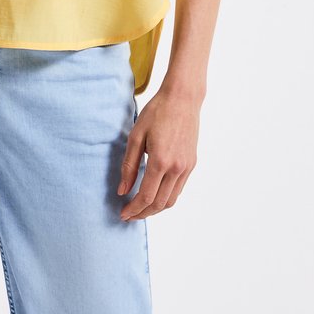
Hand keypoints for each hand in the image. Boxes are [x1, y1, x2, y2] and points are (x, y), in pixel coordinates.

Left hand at [117, 85, 201, 219]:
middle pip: (159, 203)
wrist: (182, 99)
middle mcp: (176, 168)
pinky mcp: (191, 164)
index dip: (133, 209)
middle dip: (143, 213)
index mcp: (160, 161)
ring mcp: (187, 167)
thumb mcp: (136, 136)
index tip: (123, 214)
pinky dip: (166, 197)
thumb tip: (122, 190)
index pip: (146, 196)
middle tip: (129, 215)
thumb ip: (129, 165)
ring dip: (155, 208)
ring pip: (171, 200)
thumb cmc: (157, 112)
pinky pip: (179, 189)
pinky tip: (155, 194)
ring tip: (140, 208)